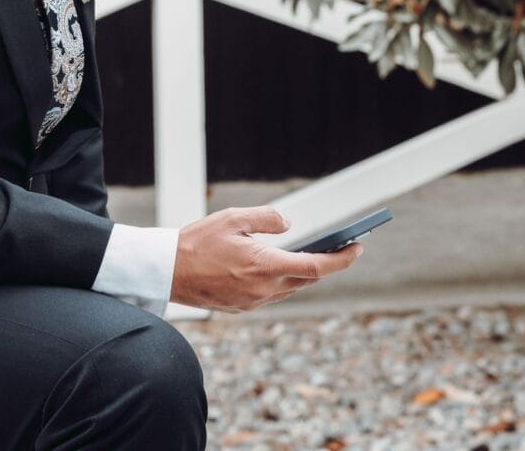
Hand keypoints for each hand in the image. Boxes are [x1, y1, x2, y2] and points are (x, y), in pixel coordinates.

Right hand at [169, 206, 364, 312]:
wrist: (167, 271)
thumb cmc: (197, 242)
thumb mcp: (233, 218)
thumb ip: (266, 218)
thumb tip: (289, 224)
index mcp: (264, 266)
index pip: (315, 267)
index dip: (341, 259)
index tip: (357, 248)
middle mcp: (263, 289)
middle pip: (307, 279)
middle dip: (326, 264)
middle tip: (341, 246)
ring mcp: (253, 301)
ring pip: (291, 288)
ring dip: (305, 273)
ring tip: (316, 254)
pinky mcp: (243, 307)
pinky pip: (273, 295)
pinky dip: (284, 281)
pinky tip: (283, 266)